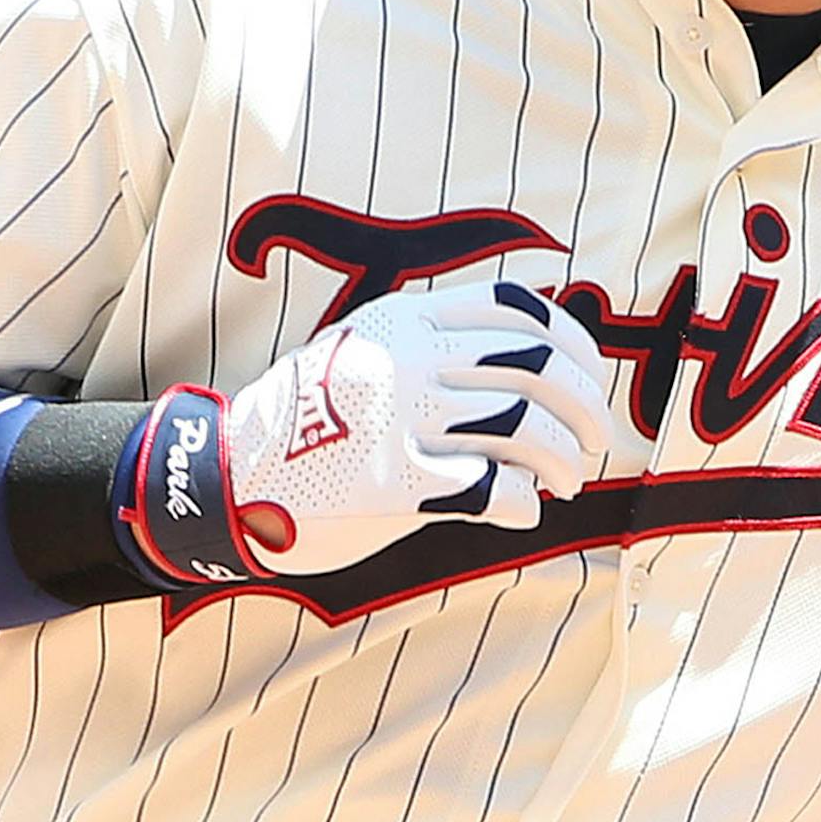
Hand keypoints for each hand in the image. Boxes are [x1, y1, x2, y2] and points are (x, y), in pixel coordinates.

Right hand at [121, 279, 612, 583]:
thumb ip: (435, 342)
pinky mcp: (393, 485)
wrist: (225, 477)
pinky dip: (522, 501)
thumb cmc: (308, 420)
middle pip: (536, 368)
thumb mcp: (364, 349)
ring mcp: (399, 421)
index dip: (573, 344)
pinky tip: (523, 509)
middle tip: (595, 440)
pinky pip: (491, 488)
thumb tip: (535, 356)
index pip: (520, 311)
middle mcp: (406, 360)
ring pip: (524, 429)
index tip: (591, 377)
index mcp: (405, 319)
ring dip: (562, 460)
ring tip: (564, 482)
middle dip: (584, 406)